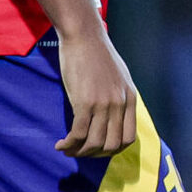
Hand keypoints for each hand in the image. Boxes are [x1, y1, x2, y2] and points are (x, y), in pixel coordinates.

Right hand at [55, 26, 137, 157]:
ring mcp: (103, 104)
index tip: (97, 149)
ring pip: (94, 142)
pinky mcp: (84, 102)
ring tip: (67, 150)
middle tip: (79, 152)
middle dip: (94, 155)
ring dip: (79, 152)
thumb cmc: (96, 53)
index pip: (128, 138)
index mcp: (130, 99)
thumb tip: (112, 115)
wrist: (84, 36)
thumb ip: (119, 96)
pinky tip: (60, 144)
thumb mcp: (118, 76)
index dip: (112, 150)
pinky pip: (78, 133)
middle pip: (111, 145)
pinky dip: (69, 144)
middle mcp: (120, 104)